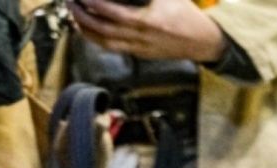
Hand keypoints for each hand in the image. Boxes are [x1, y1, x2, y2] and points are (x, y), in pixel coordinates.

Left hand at [68, 0, 226, 62]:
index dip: (94, 2)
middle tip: (71, 2)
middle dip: (82, 16)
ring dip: (85, 29)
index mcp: (149, 20)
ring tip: (74, 15)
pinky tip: (88, 29)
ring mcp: (140, 48)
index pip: (112, 12)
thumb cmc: (188, 15)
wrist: (205, 42)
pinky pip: (113, 48)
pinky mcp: (141, 54)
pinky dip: (97, 38)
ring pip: (105, 42)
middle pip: (103, 29)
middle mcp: (142, 36)